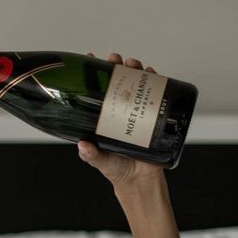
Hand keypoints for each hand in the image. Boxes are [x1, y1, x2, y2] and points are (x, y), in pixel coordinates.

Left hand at [77, 52, 164, 193]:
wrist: (140, 180)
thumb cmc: (117, 169)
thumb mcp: (101, 161)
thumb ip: (92, 155)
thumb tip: (82, 145)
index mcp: (102, 117)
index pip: (95, 90)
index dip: (93, 72)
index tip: (90, 57)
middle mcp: (119, 110)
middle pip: (116, 80)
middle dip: (115, 65)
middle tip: (114, 59)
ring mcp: (136, 110)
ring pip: (135, 82)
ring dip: (134, 68)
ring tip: (132, 64)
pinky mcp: (153, 114)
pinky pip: (155, 93)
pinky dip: (155, 80)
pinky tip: (152, 73)